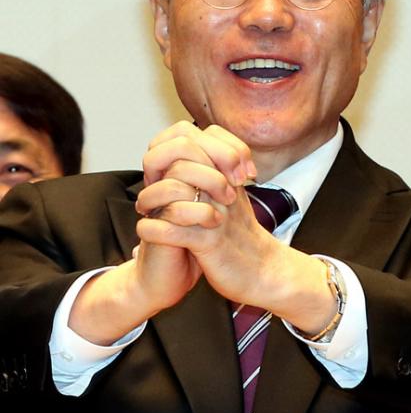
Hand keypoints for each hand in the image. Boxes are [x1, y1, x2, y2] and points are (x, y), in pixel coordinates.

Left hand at [137, 123, 336, 333]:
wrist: (264, 272)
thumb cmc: (243, 239)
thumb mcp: (233, 200)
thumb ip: (216, 177)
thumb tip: (186, 162)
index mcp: (228, 176)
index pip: (199, 139)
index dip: (170, 149)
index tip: (160, 171)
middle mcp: (222, 190)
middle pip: (182, 160)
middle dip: (156, 172)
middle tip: (147, 190)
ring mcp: (216, 215)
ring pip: (172, 191)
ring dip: (149, 200)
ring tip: (144, 210)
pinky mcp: (209, 242)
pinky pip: (170, 229)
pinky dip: (151, 229)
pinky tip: (147, 231)